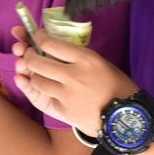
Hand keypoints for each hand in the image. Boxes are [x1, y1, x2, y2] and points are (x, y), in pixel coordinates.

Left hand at [12, 30, 135, 135]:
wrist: (125, 118)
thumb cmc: (118, 87)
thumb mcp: (101, 63)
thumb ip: (78, 57)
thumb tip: (56, 48)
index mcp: (85, 58)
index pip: (50, 43)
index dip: (38, 37)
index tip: (38, 36)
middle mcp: (73, 75)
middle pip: (36, 61)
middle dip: (28, 56)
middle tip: (29, 55)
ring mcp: (66, 94)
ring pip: (36, 80)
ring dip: (35, 76)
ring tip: (40, 75)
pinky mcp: (62, 111)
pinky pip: (46, 97)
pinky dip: (46, 94)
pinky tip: (50, 92)